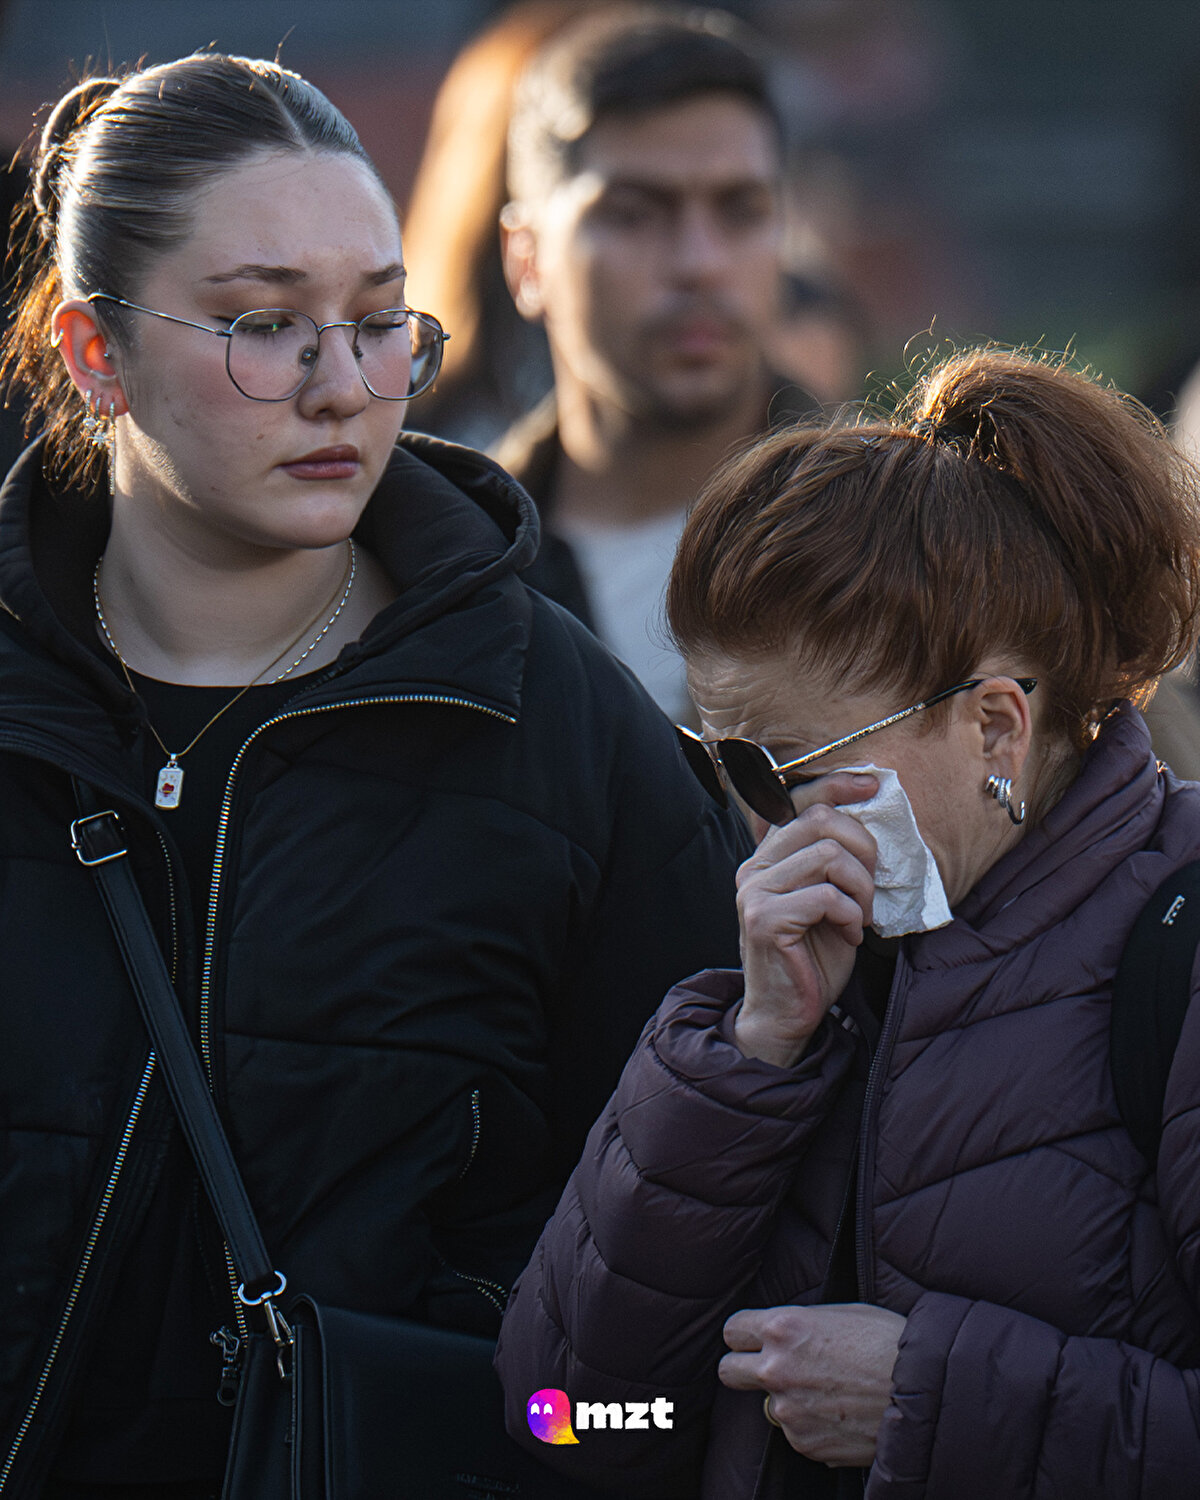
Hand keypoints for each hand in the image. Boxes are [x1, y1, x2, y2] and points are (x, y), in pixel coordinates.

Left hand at [719, 1303, 904, 1467]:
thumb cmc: (888, 1342)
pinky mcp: (805, 1444)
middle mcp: (776, 1369)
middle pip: (729, 1371)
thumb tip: (781, 1335)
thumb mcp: (840, 1313)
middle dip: (745, 1369)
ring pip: (769, 1406)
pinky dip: (812, 1426)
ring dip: (789, 1401)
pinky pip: (797, 1432)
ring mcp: (789, 1411)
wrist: (924, 1391)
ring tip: (831, 1394)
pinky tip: (842, 1415)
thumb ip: (800, 1324)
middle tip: (772, 1369)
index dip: (744, 1335)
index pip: (732, 1330)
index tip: (754, 1340)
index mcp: (783, 1328)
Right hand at [734, 773, 877, 1066]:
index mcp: (768, 857)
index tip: (874, 785)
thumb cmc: (813, 958)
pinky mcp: (765, 918)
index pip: (799, 801)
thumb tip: (873, 823)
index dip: (838, 786)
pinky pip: (826, 896)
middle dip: (863, 850)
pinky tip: (849, 934)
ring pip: (828, 855)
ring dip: (861, 887)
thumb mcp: (830, 901)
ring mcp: (755, 891)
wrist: (787, 1014)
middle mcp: (755, 867)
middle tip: (871, 889)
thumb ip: (836, 863)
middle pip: (819, 822)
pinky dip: (851, 915)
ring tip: (860, 915)